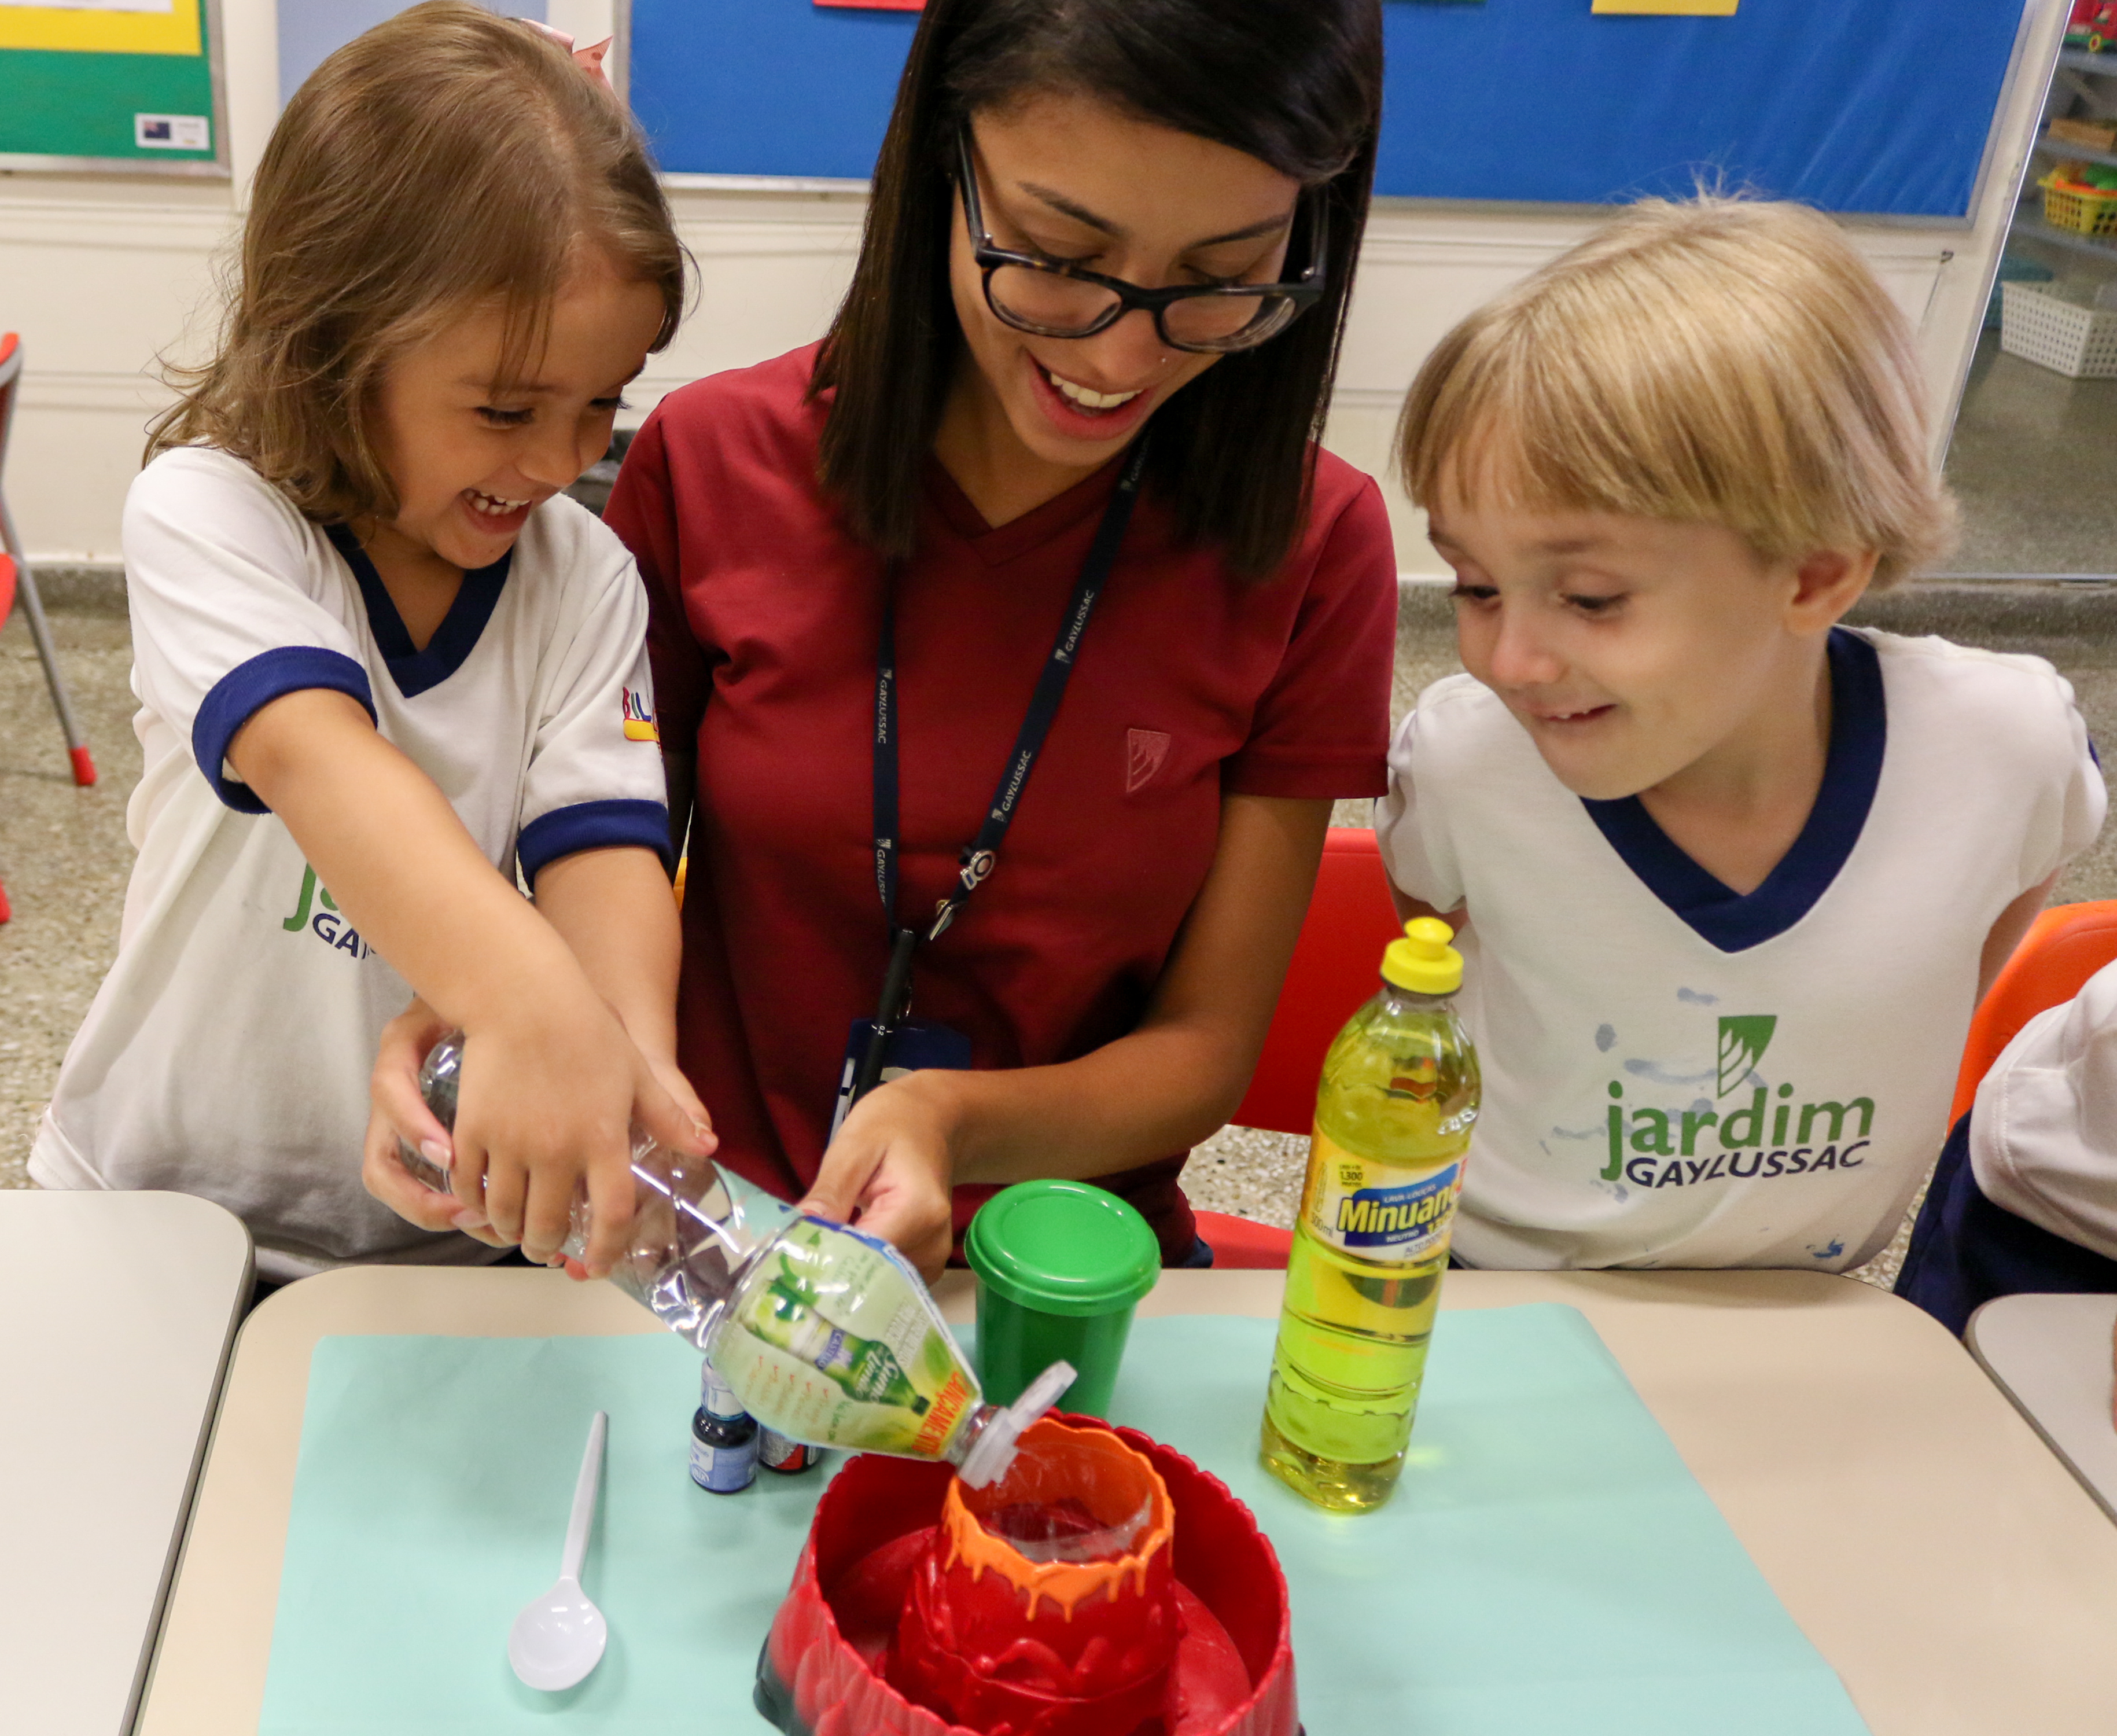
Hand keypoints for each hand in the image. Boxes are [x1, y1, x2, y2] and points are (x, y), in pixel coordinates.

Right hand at [364, 994, 713, 1275]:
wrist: (525, 1000)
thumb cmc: (589, 1034)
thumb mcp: (638, 1074)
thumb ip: (669, 1117)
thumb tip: (708, 1148)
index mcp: (603, 1140)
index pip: (610, 1215)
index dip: (606, 1249)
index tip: (599, 1264)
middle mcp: (556, 1151)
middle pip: (549, 1226)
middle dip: (549, 1247)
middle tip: (550, 1247)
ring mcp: (510, 1143)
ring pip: (506, 1214)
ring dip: (512, 1231)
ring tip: (519, 1230)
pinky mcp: (472, 1131)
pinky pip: (468, 1185)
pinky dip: (474, 1203)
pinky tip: (483, 1202)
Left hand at [798, 1071, 959, 1281]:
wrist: (932, 1122)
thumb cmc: (893, 1124)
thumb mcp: (855, 1145)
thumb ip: (831, 1191)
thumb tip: (799, 1233)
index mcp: (918, 1210)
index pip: (865, 1256)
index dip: (825, 1263)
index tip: (788, 1265)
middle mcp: (933, 1243)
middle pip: (873, 1277)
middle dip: (830, 1275)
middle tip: (791, 1268)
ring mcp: (933, 1258)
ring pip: (878, 1285)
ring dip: (843, 1277)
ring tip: (812, 1260)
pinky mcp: (926, 1264)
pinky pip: (887, 1281)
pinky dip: (860, 1274)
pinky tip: (838, 1258)